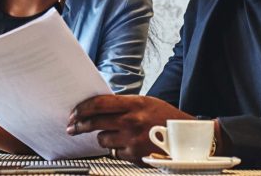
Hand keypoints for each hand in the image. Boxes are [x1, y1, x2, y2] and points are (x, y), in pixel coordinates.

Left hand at [67, 95, 194, 161]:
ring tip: (113, 136)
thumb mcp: (147, 104)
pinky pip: (115, 153)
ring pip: (102, 140)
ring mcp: (132, 139)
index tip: (74, 112)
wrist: (188, 139)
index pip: (100, 103)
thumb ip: (125, 105)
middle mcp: (131, 121)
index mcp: (135, 104)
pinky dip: (117, 150)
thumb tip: (101, 107)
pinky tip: (127, 145)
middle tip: (72, 127)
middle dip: (80, 125)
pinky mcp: (134, 155)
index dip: (82, 108)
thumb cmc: (167, 119)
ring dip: (103, 138)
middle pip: (95, 122)